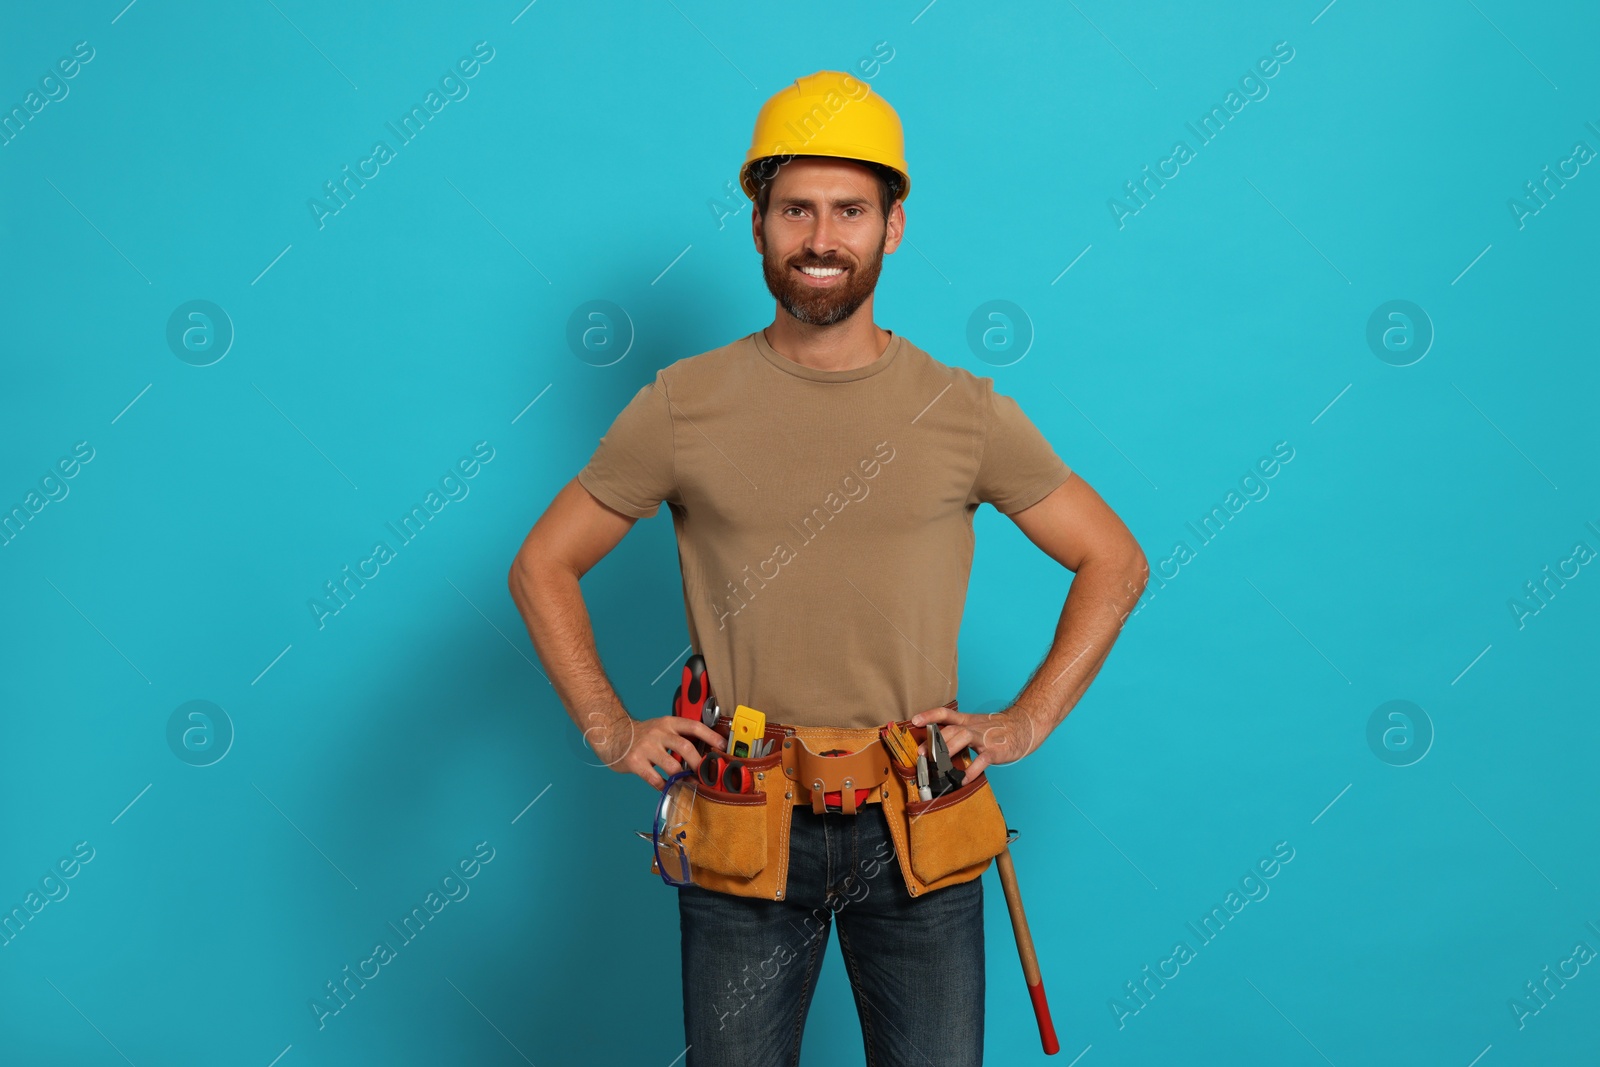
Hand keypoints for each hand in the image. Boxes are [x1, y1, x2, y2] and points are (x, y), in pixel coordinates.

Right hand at [582, 712, 725, 789]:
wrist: (613, 735)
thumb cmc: (643, 735)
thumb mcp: (661, 728)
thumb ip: (679, 737)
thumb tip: (705, 752)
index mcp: (668, 723)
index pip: (694, 726)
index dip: (711, 736)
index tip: (723, 747)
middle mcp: (658, 733)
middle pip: (685, 747)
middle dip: (699, 763)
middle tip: (707, 775)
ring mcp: (646, 747)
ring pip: (672, 765)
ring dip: (684, 778)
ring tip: (691, 785)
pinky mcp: (635, 762)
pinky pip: (655, 778)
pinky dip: (665, 786)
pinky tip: (669, 788)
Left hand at [910, 705, 1044, 779]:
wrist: (1024, 726)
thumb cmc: (997, 730)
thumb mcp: (977, 725)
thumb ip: (959, 733)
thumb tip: (938, 747)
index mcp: (967, 721)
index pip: (946, 713)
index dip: (929, 715)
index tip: (914, 720)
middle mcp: (974, 727)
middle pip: (951, 729)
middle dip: (934, 740)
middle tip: (921, 753)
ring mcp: (984, 738)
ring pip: (963, 737)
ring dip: (948, 750)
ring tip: (937, 765)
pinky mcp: (995, 750)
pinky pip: (981, 760)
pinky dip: (971, 771)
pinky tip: (963, 780)